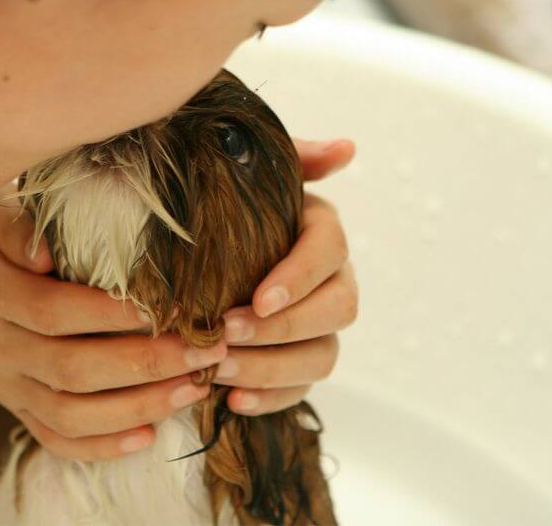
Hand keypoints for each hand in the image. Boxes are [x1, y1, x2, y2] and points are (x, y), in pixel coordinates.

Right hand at [0, 188, 226, 460]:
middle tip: (205, 349)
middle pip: (71, 369)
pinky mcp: (13, 404)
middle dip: (145, 364)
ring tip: (194, 387)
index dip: (112, 314)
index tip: (169, 305)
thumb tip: (48, 252)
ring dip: (137, 407)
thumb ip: (12, 223)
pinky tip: (148, 436)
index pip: (54, 311)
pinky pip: (53, 437)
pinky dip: (100, 446)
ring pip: (69, 414)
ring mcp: (3, 383)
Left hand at [214, 139, 358, 414]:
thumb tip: (347, 148)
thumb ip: (295, 158)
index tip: (259, 298)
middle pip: (337, 310)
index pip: (329, 252)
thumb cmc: (228, 206)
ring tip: (220, 371)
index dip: (300, 278)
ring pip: (323, 355)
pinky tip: (233, 401)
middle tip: (227, 332)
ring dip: (273, 368)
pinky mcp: (300, 360)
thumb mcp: (254, 176)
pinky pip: (301, 388)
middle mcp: (331, 280)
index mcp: (320, 232)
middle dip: (284, 327)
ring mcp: (319, 325)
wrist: (204, 245)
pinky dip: (271, 399)